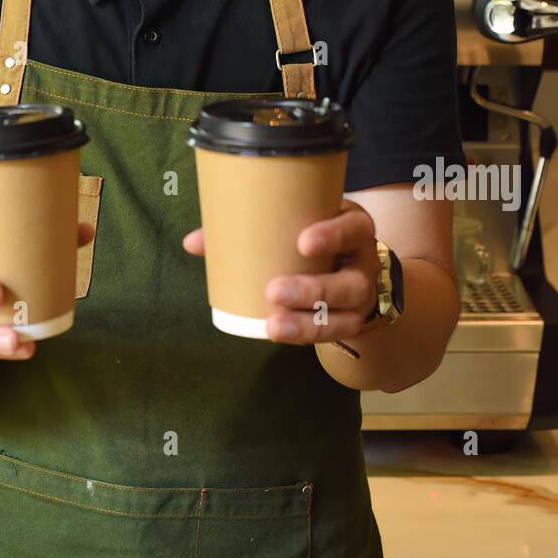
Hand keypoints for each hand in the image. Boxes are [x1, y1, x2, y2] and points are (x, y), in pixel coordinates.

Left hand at [182, 200, 380, 345]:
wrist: (348, 264)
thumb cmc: (312, 234)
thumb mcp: (295, 222)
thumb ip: (247, 228)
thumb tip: (192, 242)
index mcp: (353, 228)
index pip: (354, 227)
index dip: (333, 235)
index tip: (302, 241)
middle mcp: (365, 262)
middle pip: (350, 281)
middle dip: (313, 289)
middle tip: (273, 290)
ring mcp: (362, 295)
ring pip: (345, 315)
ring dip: (308, 323)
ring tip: (272, 324)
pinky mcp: (352, 321)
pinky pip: (335, 334)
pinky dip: (306, 335)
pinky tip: (279, 333)